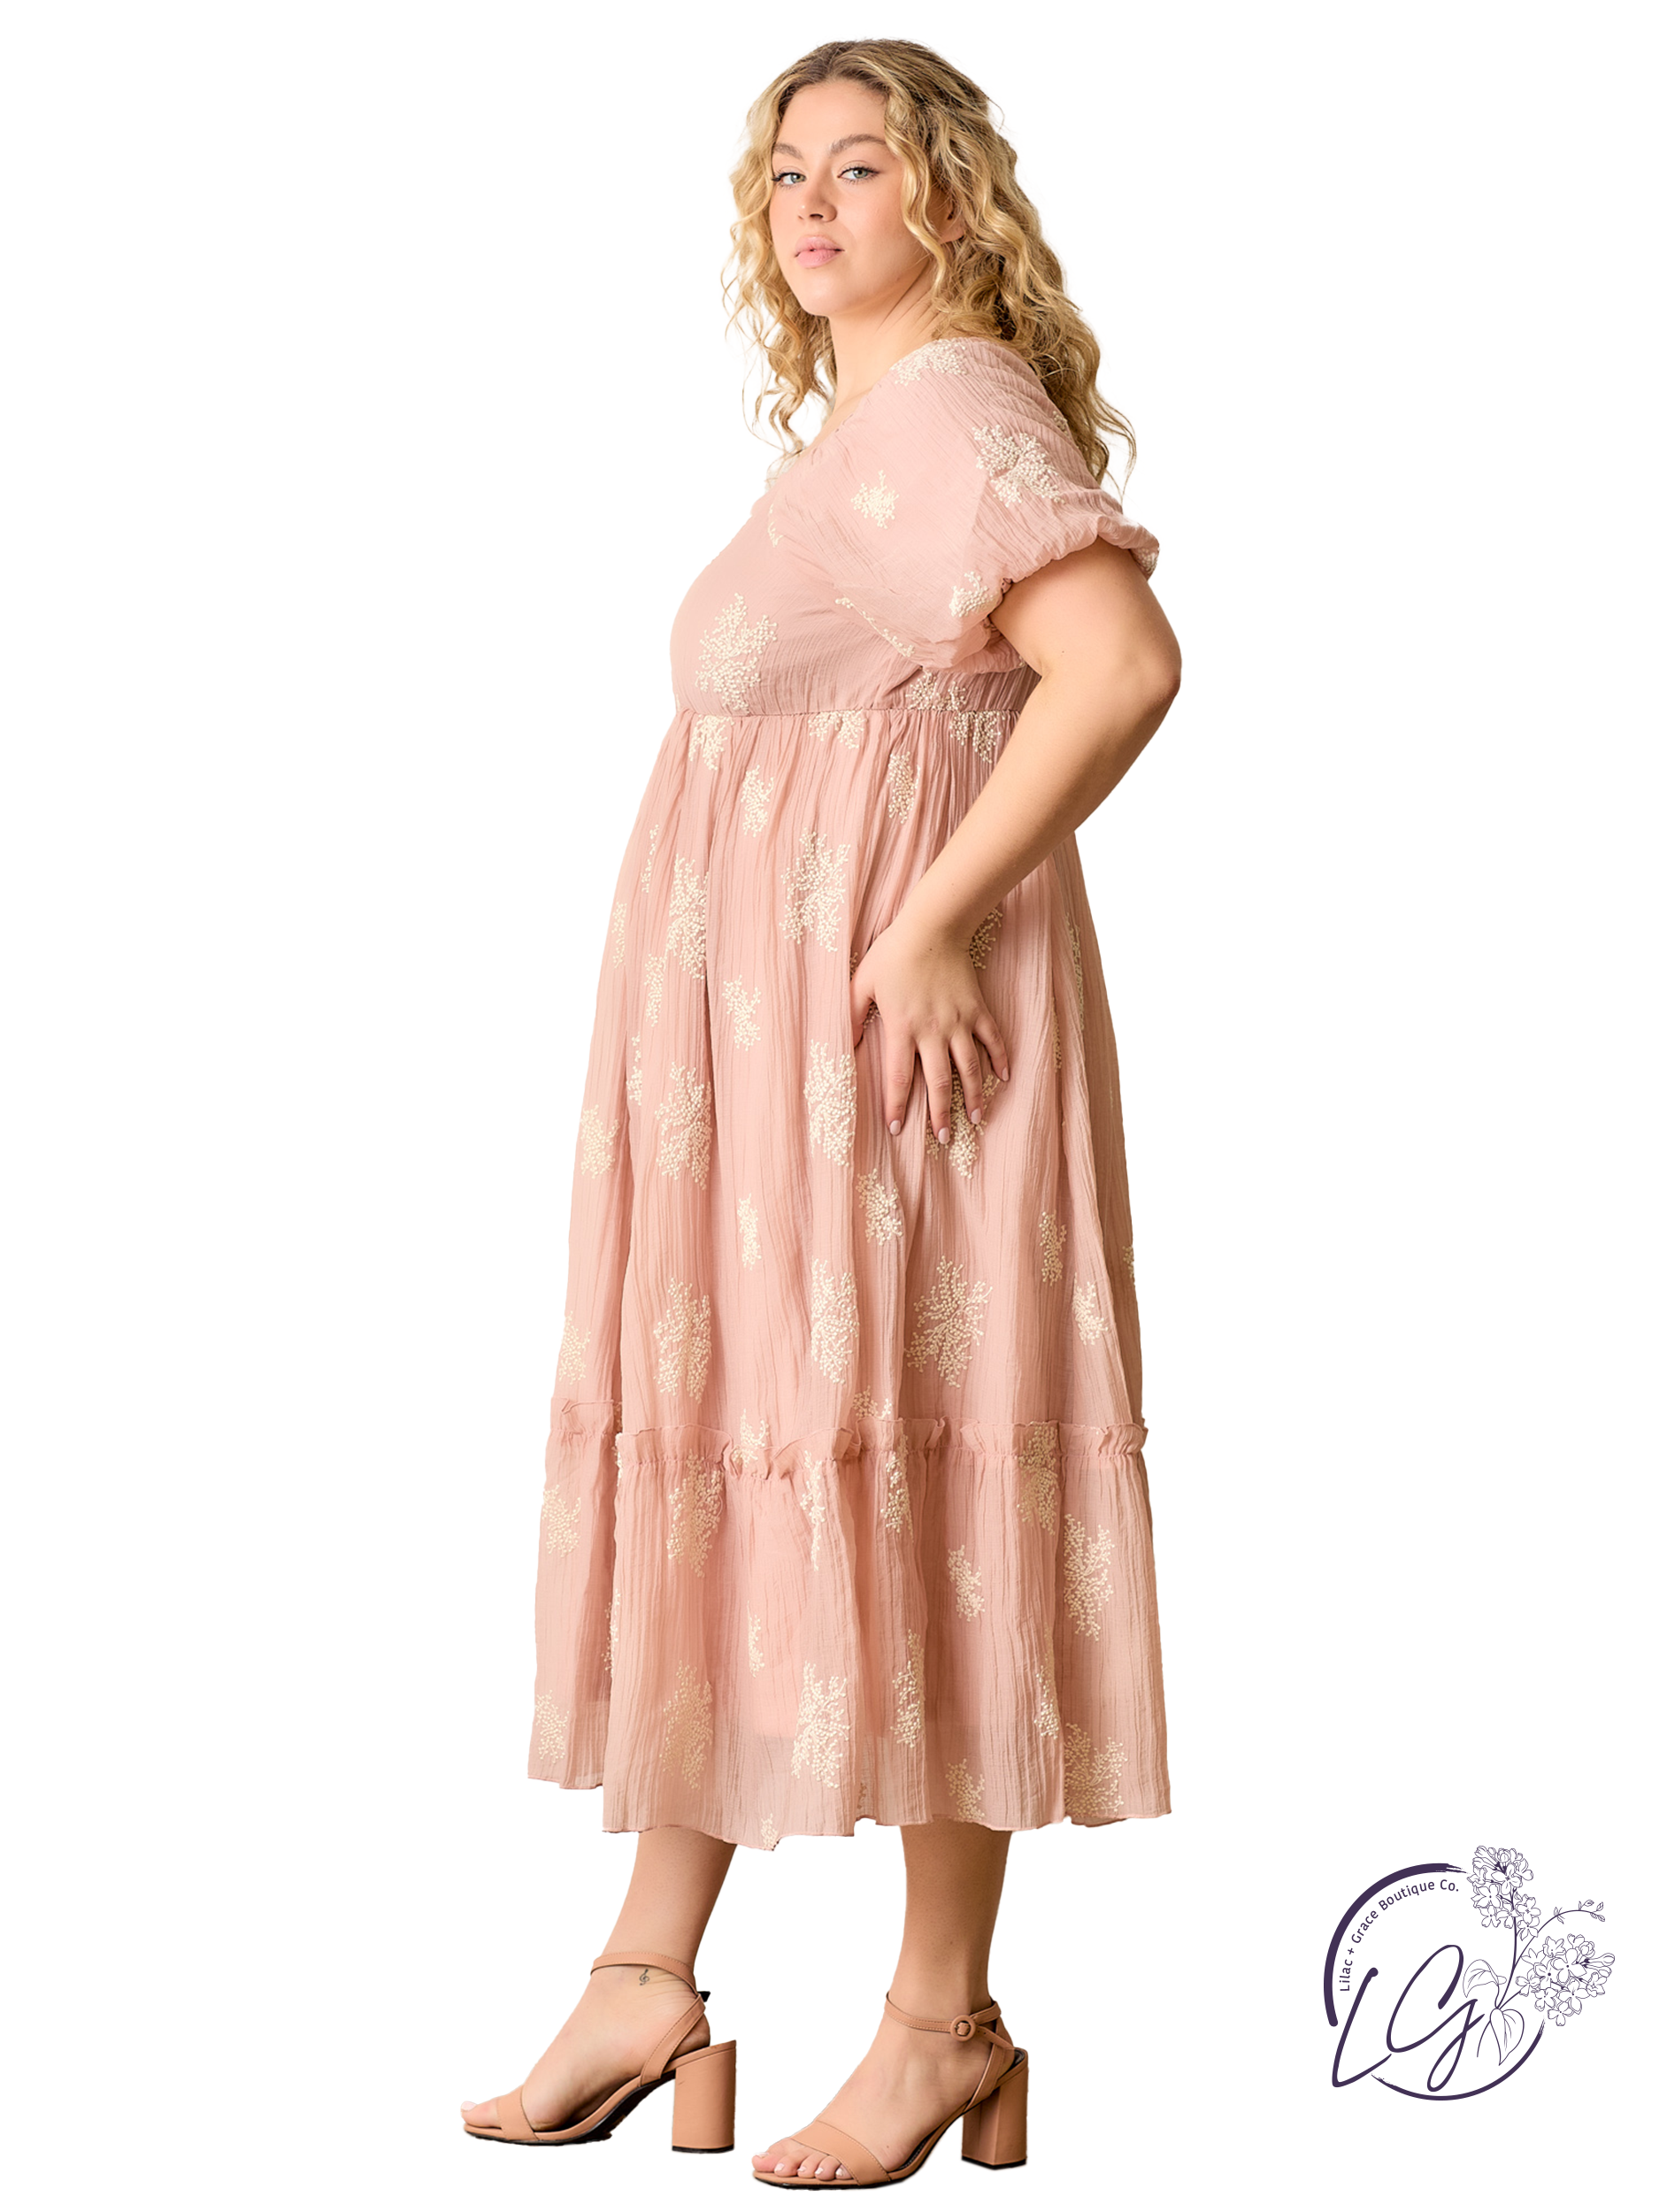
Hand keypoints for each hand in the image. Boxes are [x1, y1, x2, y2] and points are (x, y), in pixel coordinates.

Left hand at [849, 908, 1010, 1142]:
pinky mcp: (978, 1009)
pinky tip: (1004, 1078)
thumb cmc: (893, 953)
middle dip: (940, 1114)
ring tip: (976, 1120)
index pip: (898, 1077)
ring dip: (973, 1096)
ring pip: (969, 1067)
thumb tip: (842, 1045)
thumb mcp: (863, 982)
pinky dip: (1000, 1059)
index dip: (896, 1106)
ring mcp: (959, 1021)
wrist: (933, 926)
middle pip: (937, 1082)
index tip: (896, 1129)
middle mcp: (932, 1031)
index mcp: (902, 1028)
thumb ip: (851, 1016)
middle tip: (945, 1139)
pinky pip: (992, 1039)